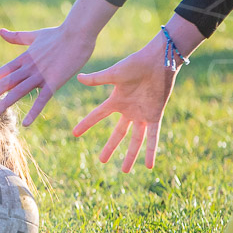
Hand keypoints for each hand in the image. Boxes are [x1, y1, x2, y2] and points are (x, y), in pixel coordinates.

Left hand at [0, 25, 95, 124]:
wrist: (77, 32)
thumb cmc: (58, 34)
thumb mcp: (34, 35)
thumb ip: (16, 37)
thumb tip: (0, 31)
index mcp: (22, 59)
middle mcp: (28, 68)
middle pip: (4, 84)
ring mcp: (41, 74)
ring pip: (19, 91)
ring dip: (4, 104)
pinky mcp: (55, 81)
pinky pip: (43, 98)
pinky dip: (34, 110)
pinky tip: (26, 123)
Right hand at [71, 37, 176, 171]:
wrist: (158, 61)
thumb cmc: (135, 64)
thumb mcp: (114, 73)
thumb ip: (97, 79)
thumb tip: (77, 77)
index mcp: (116, 100)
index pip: (97, 115)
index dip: (86, 124)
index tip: (74, 134)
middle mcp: (129, 110)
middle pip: (118, 133)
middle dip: (110, 147)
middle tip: (101, 161)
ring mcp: (142, 114)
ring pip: (135, 139)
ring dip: (131, 155)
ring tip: (124, 171)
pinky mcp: (155, 115)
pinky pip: (152, 137)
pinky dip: (151, 151)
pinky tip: (149, 165)